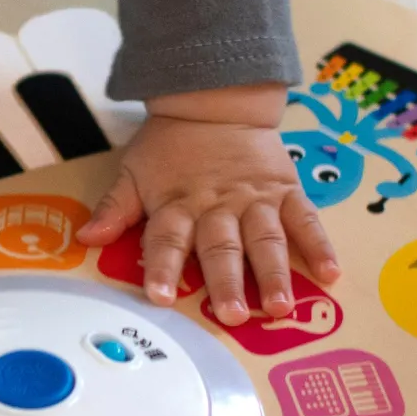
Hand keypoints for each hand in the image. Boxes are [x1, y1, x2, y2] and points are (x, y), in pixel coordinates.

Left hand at [75, 85, 339, 324]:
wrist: (215, 99)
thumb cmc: (171, 145)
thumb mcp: (134, 171)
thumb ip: (115, 208)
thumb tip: (87, 238)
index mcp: (178, 203)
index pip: (168, 239)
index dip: (163, 268)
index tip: (162, 297)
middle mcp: (218, 206)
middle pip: (222, 247)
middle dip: (227, 282)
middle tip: (233, 316)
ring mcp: (256, 199)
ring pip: (266, 240)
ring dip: (274, 274)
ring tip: (280, 307)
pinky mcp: (286, 190)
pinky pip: (305, 220)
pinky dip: (319, 245)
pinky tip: (330, 274)